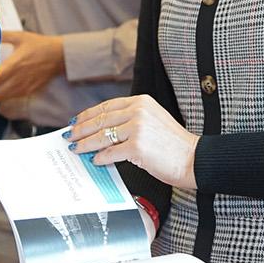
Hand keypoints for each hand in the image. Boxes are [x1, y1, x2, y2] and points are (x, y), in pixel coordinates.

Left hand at [0, 30, 64, 101]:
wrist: (59, 55)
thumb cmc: (41, 45)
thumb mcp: (20, 36)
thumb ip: (3, 36)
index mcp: (14, 64)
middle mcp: (18, 78)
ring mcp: (24, 86)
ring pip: (3, 98)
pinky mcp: (29, 90)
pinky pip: (12, 97)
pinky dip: (4, 96)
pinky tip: (1, 89)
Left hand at [67, 95, 197, 189]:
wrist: (194, 158)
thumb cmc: (173, 144)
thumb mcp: (153, 121)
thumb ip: (130, 120)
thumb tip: (103, 130)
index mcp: (141, 102)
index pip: (106, 106)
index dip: (88, 114)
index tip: (76, 121)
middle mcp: (139, 111)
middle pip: (100, 119)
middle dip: (81, 129)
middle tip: (69, 136)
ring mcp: (138, 128)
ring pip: (102, 136)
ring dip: (85, 144)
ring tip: (76, 149)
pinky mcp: (137, 147)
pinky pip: (111, 153)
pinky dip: (100, 158)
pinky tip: (95, 161)